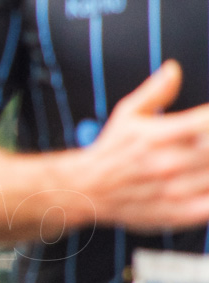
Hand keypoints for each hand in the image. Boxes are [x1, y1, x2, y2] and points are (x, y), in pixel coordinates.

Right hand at [82, 60, 208, 229]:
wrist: (86, 189)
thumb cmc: (111, 150)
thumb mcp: (127, 113)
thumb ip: (155, 91)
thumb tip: (174, 69)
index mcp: (159, 135)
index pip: (207, 122)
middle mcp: (168, 163)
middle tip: (208, 140)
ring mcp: (174, 191)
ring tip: (207, 158)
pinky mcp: (177, 213)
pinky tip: (208, 181)